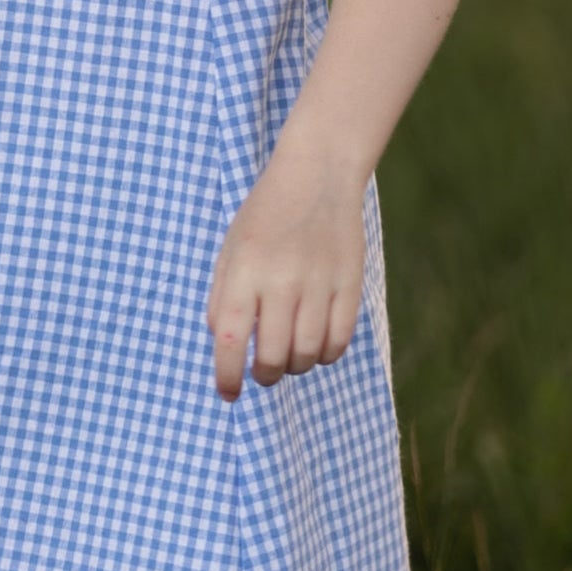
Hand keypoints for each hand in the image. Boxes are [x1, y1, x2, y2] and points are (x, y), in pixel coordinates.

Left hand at [205, 146, 370, 399]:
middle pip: (272, 357)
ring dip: (294, 367)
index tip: (227, 394)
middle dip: (263, 376)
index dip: (226, 375)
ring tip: (286, 357)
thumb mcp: (231, 248)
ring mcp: (318, 286)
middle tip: (261, 374)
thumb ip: (223, 294)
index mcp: (243, 271)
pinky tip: (315, 346)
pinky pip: (338, 343)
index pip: (228, 339)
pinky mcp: (349, 287)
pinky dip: (325, 355)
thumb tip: (222, 342)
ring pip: (306, 356)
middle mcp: (280, 283)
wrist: (317, 176)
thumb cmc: (264, 215)